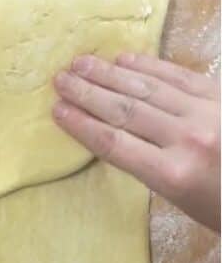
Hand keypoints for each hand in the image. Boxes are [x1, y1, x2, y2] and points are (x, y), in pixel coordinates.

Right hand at [54, 54, 219, 230]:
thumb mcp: (186, 202)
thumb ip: (155, 168)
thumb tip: (119, 135)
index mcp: (174, 175)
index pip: (114, 144)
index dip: (81, 124)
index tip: (56, 110)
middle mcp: (189, 140)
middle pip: (125, 111)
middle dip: (88, 93)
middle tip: (60, 79)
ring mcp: (210, 114)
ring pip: (148, 88)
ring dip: (110, 74)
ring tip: (82, 63)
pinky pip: (180, 77)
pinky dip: (150, 66)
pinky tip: (126, 60)